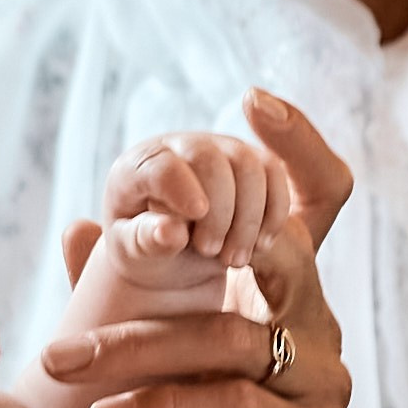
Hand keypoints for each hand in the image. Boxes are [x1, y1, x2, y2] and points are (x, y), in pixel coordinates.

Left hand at [47, 91, 386, 407]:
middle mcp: (317, 328)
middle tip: (119, 241)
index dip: (297, 146)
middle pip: (272, 254)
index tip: (252, 99)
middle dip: (187, 243)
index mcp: (286, 300)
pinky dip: (162, 406)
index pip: (315, 204)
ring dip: (136, 348)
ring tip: (61, 365)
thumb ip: (129, 298)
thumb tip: (81, 224)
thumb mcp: (166, 372)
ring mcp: (320, 385)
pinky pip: (233, 406)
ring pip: (231, 337)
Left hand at [98, 119, 293, 289]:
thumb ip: (145, 241)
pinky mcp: (250, 161)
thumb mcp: (134, 253)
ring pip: (248, 166)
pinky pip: (273, 174)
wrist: (174, 252)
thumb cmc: (147, 249)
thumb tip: (170, 232)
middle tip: (211, 253)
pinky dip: (273, 213)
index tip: (196, 216)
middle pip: (210, 159)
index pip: (160, 165)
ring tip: (234, 260)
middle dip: (219, 211)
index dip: (180, 188)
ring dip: (248, 218)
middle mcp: (179, 147)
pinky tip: (260, 246)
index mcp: (137, 166)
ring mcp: (218, 149)